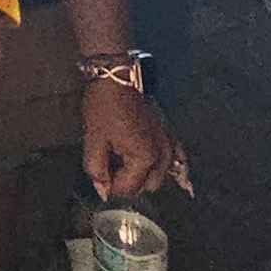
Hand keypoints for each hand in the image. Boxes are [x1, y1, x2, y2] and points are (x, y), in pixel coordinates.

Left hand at [82, 76, 183, 199]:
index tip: (100, 172)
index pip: (127, 189)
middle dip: (127, 182)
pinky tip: (176, 179)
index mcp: (144, 158)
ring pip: (160, 178)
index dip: (109, 185)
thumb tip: (103, 191)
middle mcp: (162, 156)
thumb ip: (96, 170)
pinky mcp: (170, 136)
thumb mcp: (92, 140)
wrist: (116, 79)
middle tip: (110, 167)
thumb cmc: (104, 106)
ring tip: (125, 162)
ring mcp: (169, 146)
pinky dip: (175, 171)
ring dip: (144, 177)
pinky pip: (178, 161)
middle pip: (145, 187)